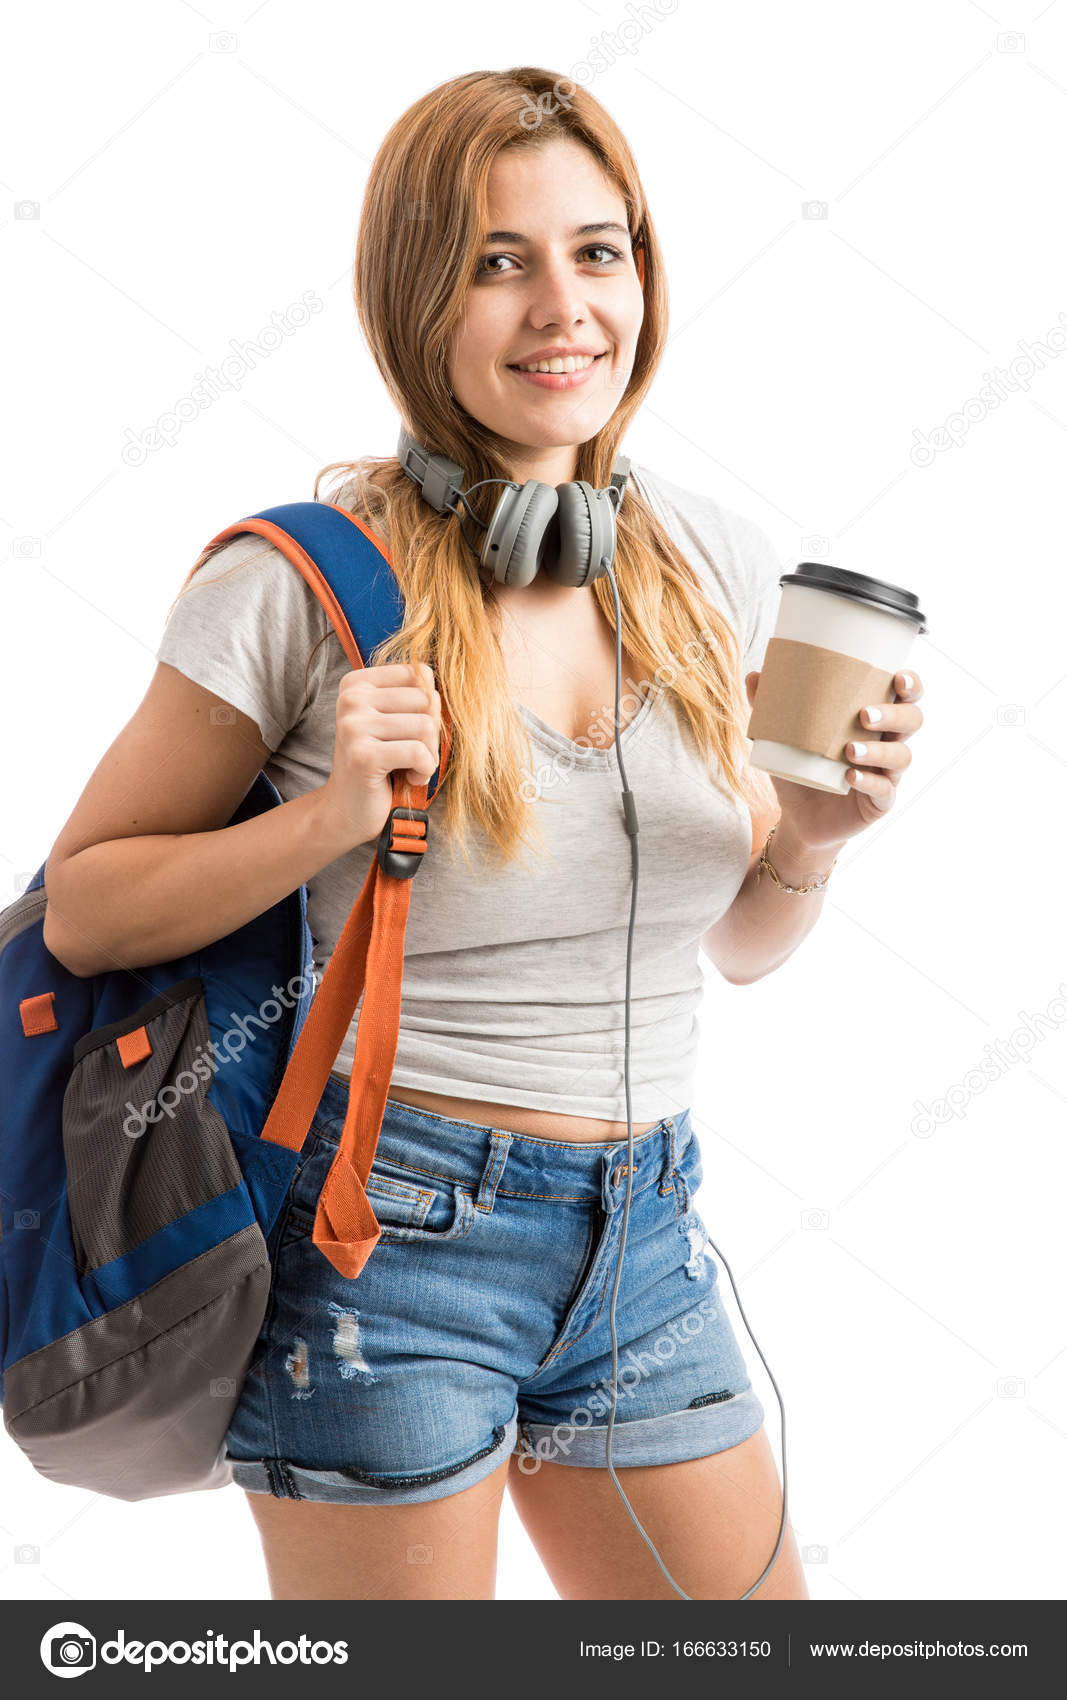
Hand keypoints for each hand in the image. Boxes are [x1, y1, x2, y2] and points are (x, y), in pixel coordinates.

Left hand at [744, 668, 924, 848]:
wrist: (798, 818)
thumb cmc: (800, 769)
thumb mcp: (782, 738)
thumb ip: (771, 707)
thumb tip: (753, 675)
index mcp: (874, 720)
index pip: (906, 695)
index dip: (911, 684)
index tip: (897, 677)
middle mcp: (888, 743)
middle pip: (913, 720)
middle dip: (894, 714)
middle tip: (864, 715)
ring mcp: (887, 774)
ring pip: (902, 756)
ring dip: (879, 751)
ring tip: (850, 750)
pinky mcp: (880, 803)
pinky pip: (885, 791)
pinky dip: (870, 782)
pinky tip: (851, 778)